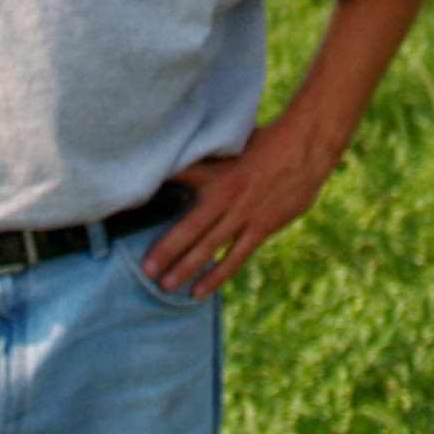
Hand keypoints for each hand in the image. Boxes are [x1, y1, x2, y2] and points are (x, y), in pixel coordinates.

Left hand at [143, 112, 336, 298]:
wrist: (304, 149)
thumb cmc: (265, 142)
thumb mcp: (230, 143)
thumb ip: (205, 157)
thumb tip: (176, 160)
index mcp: (214, 171)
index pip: (177, 181)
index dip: (153, 193)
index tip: (128, 209)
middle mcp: (225, 195)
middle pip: (189, 227)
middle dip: (166, 249)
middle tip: (145, 269)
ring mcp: (242, 215)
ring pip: (209, 247)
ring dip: (186, 268)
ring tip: (164, 286)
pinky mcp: (260, 228)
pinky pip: (234, 257)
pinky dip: (216, 275)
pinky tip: (199, 291)